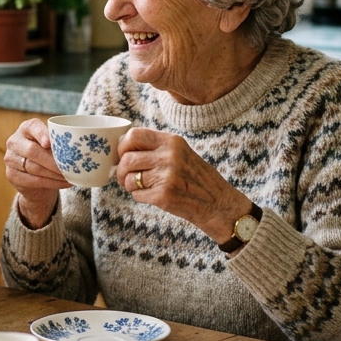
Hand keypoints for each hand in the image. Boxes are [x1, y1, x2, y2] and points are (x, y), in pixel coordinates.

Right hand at [4, 119, 70, 228]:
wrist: (34, 177)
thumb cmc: (48, 155)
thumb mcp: (53, 145)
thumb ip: (60, 143)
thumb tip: (79, 148)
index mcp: (26, 128)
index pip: (32, 127)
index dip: (41, 134)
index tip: (49, 143)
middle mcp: (14, 141)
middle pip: (32, 151)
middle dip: (53, 161)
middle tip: (70, 167)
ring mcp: (10, 159)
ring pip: (33, 167)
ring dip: (54, 174)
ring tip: (70, 176)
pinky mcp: (11, 175)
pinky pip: (33, 180)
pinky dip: (52, 183)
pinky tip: (65, 183)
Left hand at [115, 127, 250, 244]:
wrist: (219, 205)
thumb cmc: (197, 179)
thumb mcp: (181, 153)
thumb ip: (157, 148)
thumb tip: (123, 148)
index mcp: (172, 141)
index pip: (134, 135)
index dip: (123, 146)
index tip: (123, 155)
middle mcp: (169, 156)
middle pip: (127, 158)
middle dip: (121, 170)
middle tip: (125, 177)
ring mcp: (167, 176)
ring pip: (129, 178)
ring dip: (130, 185)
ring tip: (140, 187)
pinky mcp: (164, 196)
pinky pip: (136, 194)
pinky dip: (139, 197)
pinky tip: (151, 196)